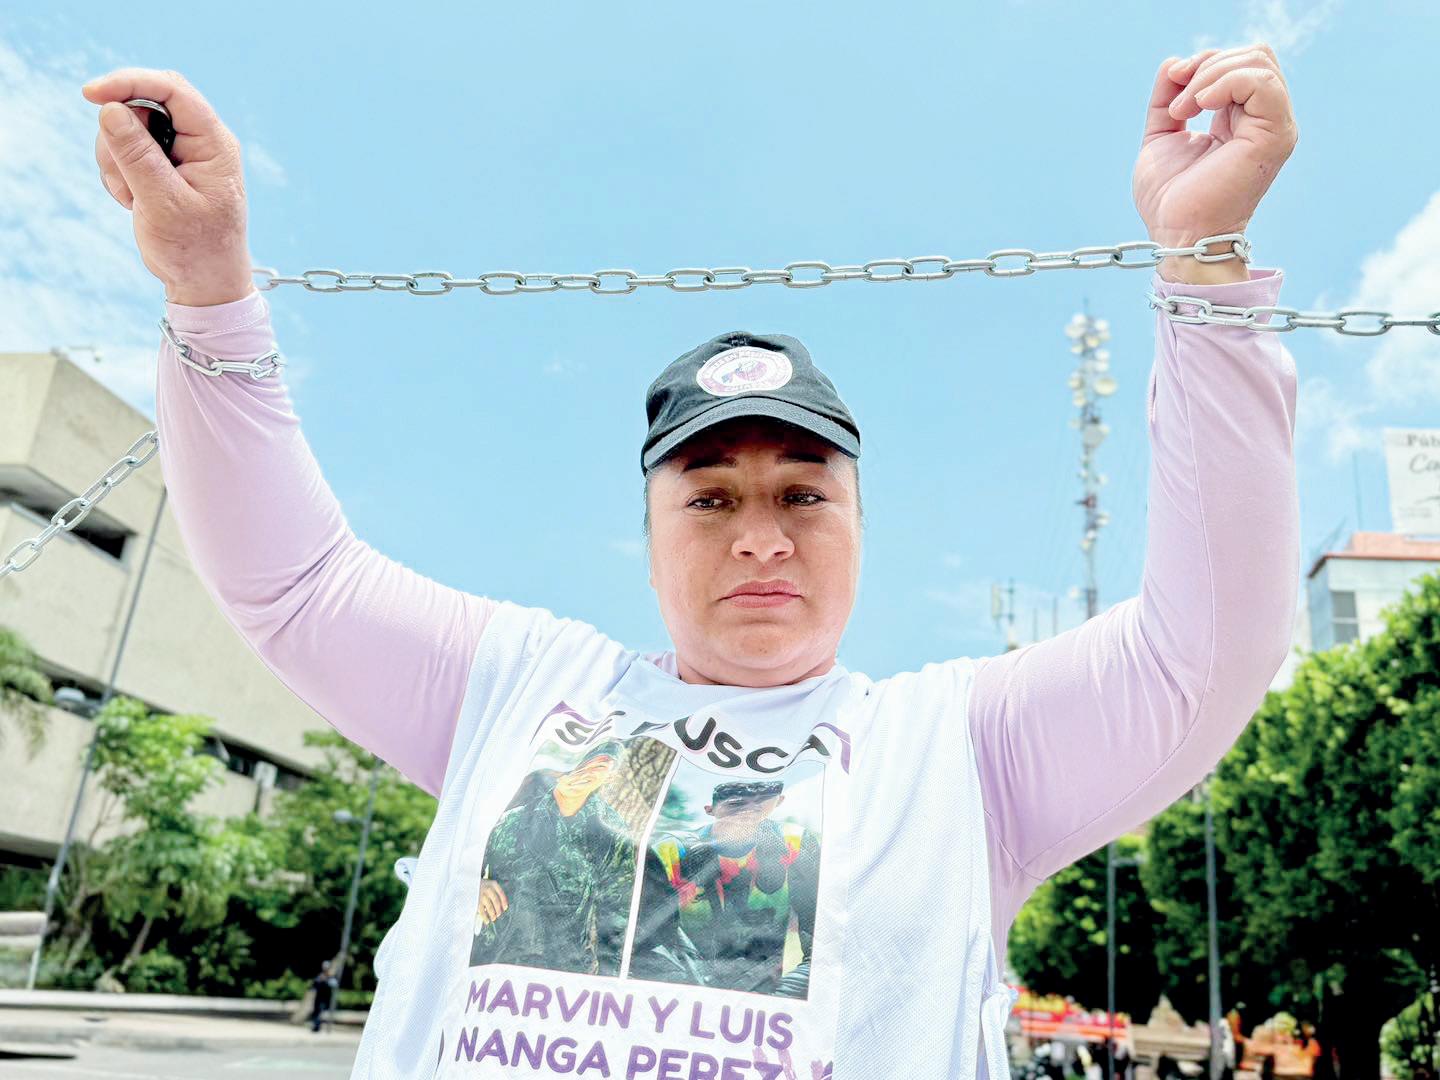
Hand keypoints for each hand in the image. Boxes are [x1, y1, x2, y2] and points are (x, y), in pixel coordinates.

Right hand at [81, 68, 255, 305]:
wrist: (204, 283)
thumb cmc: (196, 249)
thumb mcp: (164, 203)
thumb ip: (138, 156)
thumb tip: (110, 109)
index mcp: (214, 144)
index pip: (172, 90)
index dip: (129, 83)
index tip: (90, 94)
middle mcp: (201, 141)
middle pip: (145, 104)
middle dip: (120, 134)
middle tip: (122, 176)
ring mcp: (181, 152)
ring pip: (128, 127)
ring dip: (117, 161)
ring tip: (134, 199)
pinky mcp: (162, 166)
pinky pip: (124, 150)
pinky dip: (118, 174)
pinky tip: (133, 202)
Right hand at [476, 878, 508, 925]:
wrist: (464, 883)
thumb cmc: (478, 885)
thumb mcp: (487, 883)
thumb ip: (493, 891)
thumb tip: (500, 905)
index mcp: (493, 884)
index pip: (501, 894)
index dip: (504, 902)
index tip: (505, 908)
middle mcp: (488, 889)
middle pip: (496, 901)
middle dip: (498, 910)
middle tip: (498, 914)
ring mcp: (482, 895)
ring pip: (490, 907)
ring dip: (493, 914)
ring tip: (493, 918)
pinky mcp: (476, 902)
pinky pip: (482, 911)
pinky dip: (485, 917)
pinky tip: (487, 920)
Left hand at [1134, 44, 1298, 283]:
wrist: (1178, 234)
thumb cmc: (1170, 199)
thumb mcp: (1162, 135)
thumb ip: (1168, 97)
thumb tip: (1174, 63)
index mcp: (1245, 119)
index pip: (1242, 62)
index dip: (1205, 63)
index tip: (1173, 84)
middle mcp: (1266, 120)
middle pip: (1255, 55)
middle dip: (1207, 64)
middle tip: (1177, 102)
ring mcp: (1275, 127)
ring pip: (1258, 62)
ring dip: (1209, 76)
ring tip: (1182, 111)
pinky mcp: (1274, 136)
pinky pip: (1261, 82)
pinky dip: (1223, 82)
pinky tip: (1197, 107)